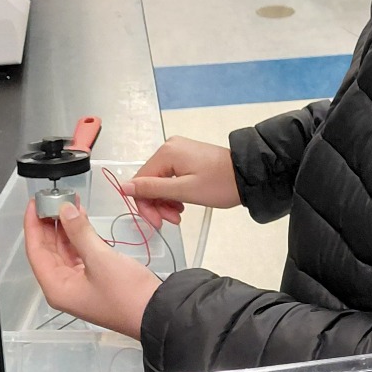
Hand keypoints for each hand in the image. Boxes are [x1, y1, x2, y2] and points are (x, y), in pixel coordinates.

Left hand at [23, 200, 161, 337]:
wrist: (157, 312)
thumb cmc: (127, 294)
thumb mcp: (100, 259)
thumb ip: (79, 232)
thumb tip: (65, 210)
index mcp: (57, 288)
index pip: (36, 251)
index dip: (33, 224)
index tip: (34, 203)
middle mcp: (63, 287)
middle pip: (48, 250)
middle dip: (50, 224)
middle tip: (53, 199)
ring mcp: (79, 284)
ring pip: (64, 251)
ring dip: (66, 228)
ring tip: (70, 204)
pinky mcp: (93, 280)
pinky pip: (79, 255)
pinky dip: (79, 237)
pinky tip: (82, 221)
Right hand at [116, 136, 239, 226]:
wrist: (248, 175)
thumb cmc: (220, 183)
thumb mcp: (184, 190)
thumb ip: (153, 189)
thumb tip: (123, 187)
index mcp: (166, 152)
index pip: (140, 181)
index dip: (144, 205)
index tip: (157, 223)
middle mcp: (169, 148)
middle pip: (149, 181)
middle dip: (157, 204)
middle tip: (171, 221)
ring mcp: (179, 152)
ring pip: (160, 182)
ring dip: (165, 202)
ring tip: (179, 215)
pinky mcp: (187, 158)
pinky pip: (171, 178)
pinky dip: (174, 194)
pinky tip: (182, 205)